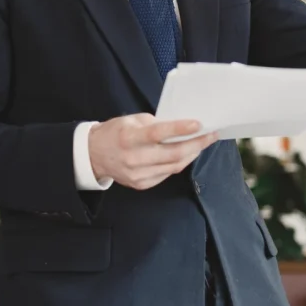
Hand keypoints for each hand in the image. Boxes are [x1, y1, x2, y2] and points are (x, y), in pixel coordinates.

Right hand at [89, 114, 218, 190]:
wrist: (93, 155)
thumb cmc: (116, 132)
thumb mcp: (132, 120)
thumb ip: (155, 123)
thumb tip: (182, 125)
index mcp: (129, 138)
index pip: (157, 134)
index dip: (179, 129)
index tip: (198, 124)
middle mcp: (133, 159)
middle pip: (172, 154)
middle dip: (196, 144)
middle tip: (212, 134)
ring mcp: (137, 175)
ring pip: (174, 166)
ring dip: (192, 153)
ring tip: (204, 143)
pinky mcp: (141, 184)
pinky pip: (167, 173)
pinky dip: (180, 162)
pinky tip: (188, 153)